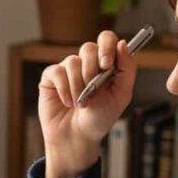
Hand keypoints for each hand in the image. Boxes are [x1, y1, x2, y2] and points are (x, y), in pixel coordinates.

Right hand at [38, 30, 138, 177]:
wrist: (78, 138)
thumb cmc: (99, 119)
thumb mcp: (121, 96)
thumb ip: (126, 70)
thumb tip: (122, 44)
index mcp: (105, 64)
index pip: (106, 39)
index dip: (107, 46)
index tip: (106, 64)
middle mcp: (86, 63)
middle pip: (88, 48)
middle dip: (92, 70)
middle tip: (93, 90)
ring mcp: (68, 69)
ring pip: (72, 62)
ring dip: (79, 87)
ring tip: (80, 104)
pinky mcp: (51, 77)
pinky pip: (57, 72)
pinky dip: (64, 89)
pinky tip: (67, 102)